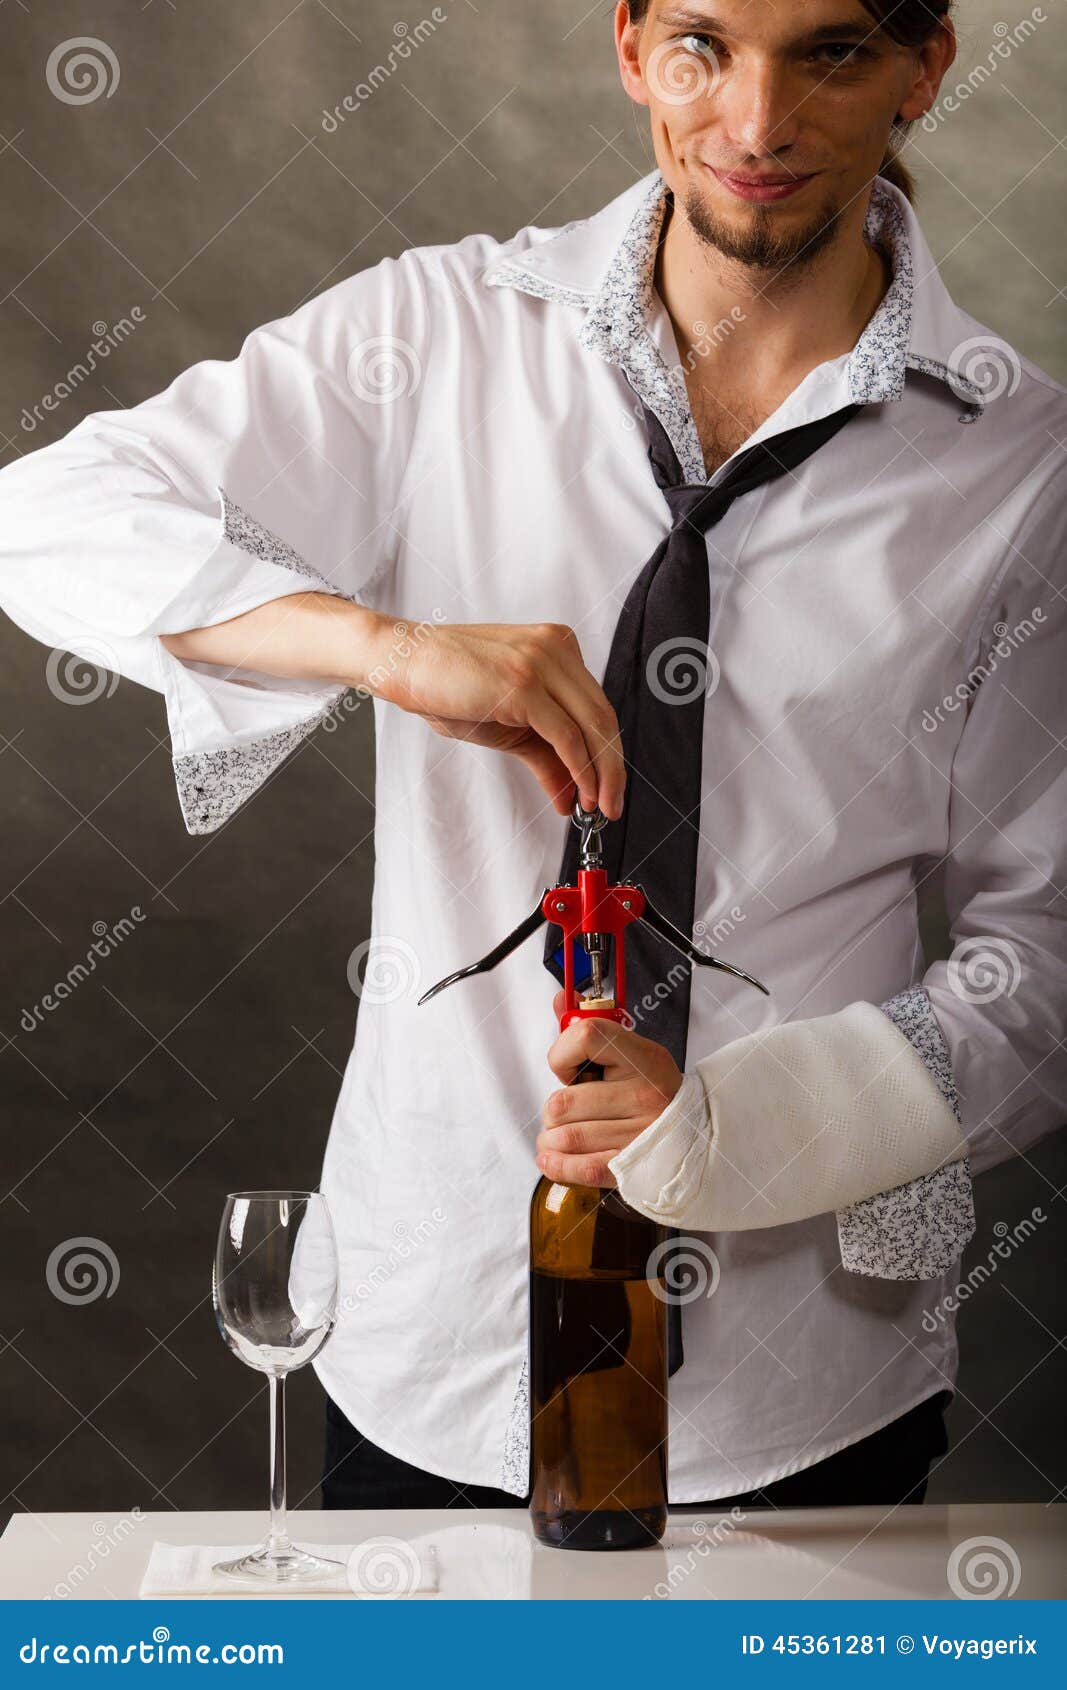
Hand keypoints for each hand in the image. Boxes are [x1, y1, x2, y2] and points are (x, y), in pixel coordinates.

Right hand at [369, 618, 624, 818]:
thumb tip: (570, 794)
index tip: (607, 788)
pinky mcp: (524, 684)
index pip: (597, 707)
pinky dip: (580, 770)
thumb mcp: (507, 726)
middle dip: (612, 768)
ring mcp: (542, 662)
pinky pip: (566, 735)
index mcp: (558, 647)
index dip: (607, 753)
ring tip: (597, 807)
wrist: (401, 662)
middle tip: (612, 805)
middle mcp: (557, 648)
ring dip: (601, 775)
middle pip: (604, 716)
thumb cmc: (447, 687)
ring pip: (593, 726)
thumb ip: (544, 755)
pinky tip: (579, 793)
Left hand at [536, 990, 682, 1185]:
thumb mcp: (630, 1050)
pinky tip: (552, 1156)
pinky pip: (578, 1167)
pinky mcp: (629, 1166)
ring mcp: (638, 1134)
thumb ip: (590, 1026)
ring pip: (565, 1135)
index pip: (586, 1037)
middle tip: (566, 1108)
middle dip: (554, 1108)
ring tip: (560, 1134)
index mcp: (643, 1058)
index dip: (563, 1053)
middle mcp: (643, 1095)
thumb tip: (560, 999)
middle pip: (564, 1101)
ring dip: (551, 1137)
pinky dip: (556, 1163)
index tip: (569, 1067)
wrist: (696, 1129)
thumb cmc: (654, 1088)